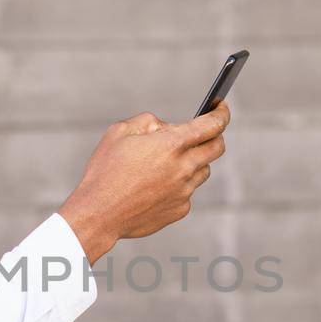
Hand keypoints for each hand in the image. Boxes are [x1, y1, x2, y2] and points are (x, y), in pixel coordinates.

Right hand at [58, 103, 229, 263]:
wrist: (98, 214)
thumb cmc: (105, 170)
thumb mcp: (119, 132)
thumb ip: (149, 122)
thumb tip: (168, 128)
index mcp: (171, 144)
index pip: (212, 125)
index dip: (221, 113)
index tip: (221, 107)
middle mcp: (183, 168)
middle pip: (217, 147)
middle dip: (214, 135)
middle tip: (204, 132)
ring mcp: (184, 191)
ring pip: (203, 170)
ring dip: (194, 161)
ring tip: (169, 161)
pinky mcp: (180, 209)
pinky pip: (188, 191)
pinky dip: (179, 184)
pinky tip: (156, 186)